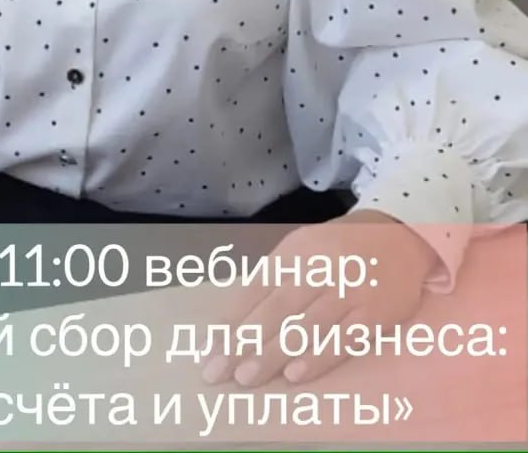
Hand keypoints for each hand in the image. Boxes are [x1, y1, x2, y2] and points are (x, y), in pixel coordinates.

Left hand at [202, 209, 436, 387]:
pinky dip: (318, 358)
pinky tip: (295, 375)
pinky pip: (343, 339)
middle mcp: (320, 267)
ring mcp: (350, 290)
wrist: (402, 234)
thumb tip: (237, 320)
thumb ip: (275, 279)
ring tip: (247, 377)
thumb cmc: (341, 248)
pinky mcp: (376, 313)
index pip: (256, 288)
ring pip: (306, 327)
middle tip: (218, 371)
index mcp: (296, 250)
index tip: (209, 349)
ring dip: (274, 354)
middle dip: (245, 342)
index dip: (232, 320)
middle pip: (276, 309)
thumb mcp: (304, 248)